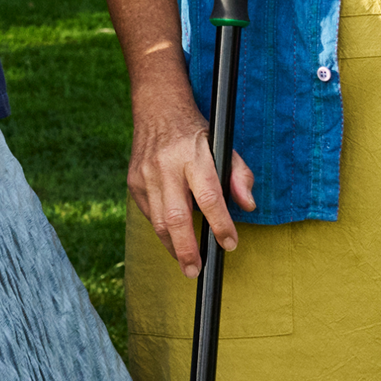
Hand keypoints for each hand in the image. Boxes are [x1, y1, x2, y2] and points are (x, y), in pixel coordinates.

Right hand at [127, 76, 255, 276]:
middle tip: (196, 270)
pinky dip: (162, 230)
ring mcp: (146, 175)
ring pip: (158, 221)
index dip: (221, 224)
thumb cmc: (197, 133)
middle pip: (176, 217)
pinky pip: (148, 214)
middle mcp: (167, 166)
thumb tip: (247, 205)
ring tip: (186, 264)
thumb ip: (239, 175)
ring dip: (172, 247)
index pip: (210, 196)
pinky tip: (173, 237)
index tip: (230, 243)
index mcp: (194, 156)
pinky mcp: (133, 182)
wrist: (158, 109)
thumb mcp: (224, 144)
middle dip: (187, 249)